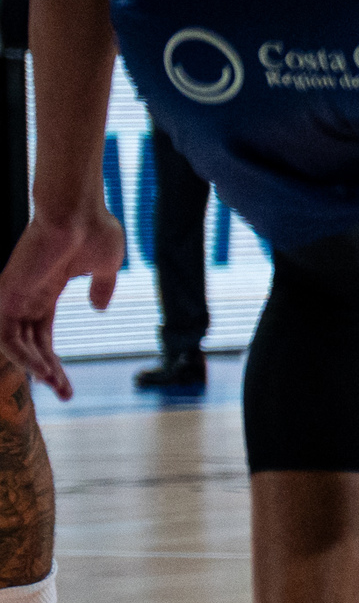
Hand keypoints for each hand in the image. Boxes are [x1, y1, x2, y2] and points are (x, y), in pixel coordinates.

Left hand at [0, 205, 127, 399]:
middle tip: (64, 392)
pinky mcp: (8, 294)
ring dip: (35, 367)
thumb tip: (99, 307)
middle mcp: (27, 297)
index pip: (41, 335)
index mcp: (46, 291)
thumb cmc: (94, 229)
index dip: (53, 361)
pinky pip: (8, 335)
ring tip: (56, 385)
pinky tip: (42, 369)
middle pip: (30, 345)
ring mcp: (15, 295)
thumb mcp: (106, 265)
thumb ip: (102, 287)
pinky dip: (22, 355)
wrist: (77, 210)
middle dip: (46, 372)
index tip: (66, 385)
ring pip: (16, 344)